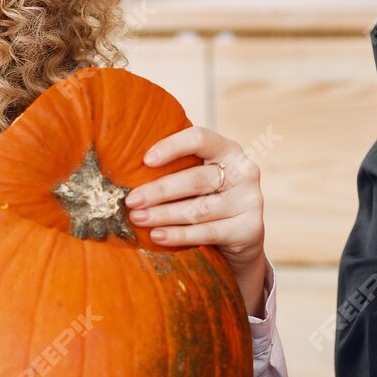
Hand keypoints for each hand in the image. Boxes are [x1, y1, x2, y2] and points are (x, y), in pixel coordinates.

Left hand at [123, 126, 268, 317]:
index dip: (172, 147)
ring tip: (137, 219)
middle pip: (196, 179)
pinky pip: (207, 231)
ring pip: (198, 208)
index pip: (201, 138)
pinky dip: (178, 235)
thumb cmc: (209, 199)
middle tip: (130, 200)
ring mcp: (251, 200)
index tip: (145, 160)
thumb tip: (125, 166)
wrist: (242, 238)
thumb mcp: (200, 178)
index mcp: (229, 150)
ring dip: (163, 214)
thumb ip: (178, 167)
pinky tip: (157, 236)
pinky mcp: (250, 228)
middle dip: (159, 190)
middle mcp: (244, 171)